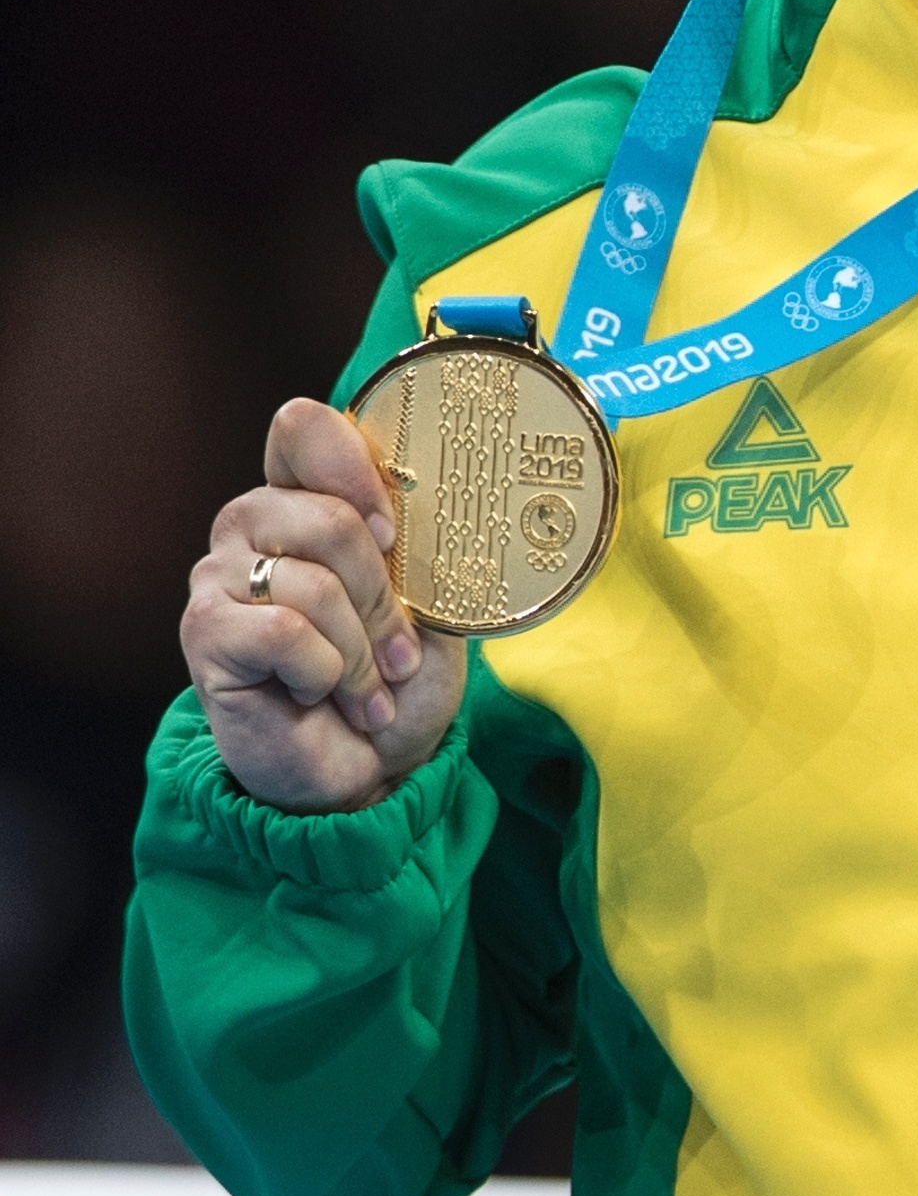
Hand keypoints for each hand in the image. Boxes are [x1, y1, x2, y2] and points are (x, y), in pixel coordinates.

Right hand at [181, 398, 465, 813]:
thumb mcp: (430, 599)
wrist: (373, 768)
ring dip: (362, 648)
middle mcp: (252, 523)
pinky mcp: (205, 632)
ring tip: (371, 685)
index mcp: (306, 496)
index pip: (303, 427)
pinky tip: (323, 696)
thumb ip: (419, 542)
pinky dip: (327, 674)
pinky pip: (286, 632)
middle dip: (384, 594)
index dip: (355, 466)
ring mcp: (219, 575)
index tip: (397, 531)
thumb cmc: (399, 675)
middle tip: (400, 648)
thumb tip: (434, 500)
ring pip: (313, 581)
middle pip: (330, 515)